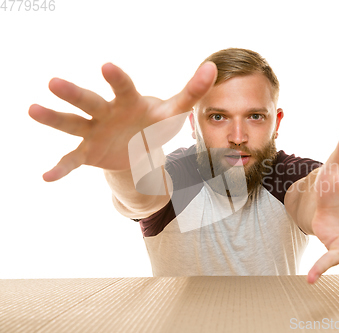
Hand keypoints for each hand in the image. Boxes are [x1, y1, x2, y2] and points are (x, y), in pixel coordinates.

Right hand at [29, 62, 216, 180]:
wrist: (138, 146)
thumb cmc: (153, 122)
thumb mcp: (173, 111)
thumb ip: (193, 91)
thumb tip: (212, 67)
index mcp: (128, 100)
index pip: (123, 87)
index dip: (117, 78)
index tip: (107, 66)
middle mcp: (106, 112)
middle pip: (89, 101)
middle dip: (74, 94)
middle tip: (53, 83)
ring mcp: (94, 131)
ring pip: (72, 123)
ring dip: (54, 118)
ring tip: (33, 109)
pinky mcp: (88, 152)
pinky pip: (72, 160)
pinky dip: (60, 168)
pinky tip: (46, 177)